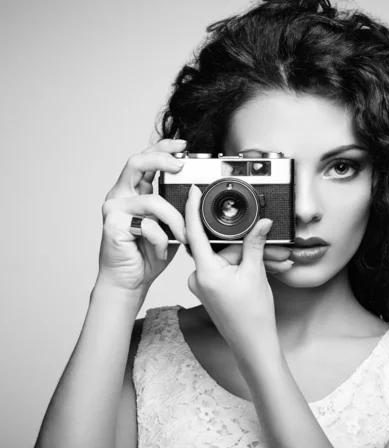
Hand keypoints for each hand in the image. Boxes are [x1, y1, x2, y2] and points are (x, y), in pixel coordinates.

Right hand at [96, 139, 188, 303]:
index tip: (183, 146)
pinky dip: (162, 240)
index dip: (162, 147)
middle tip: (181, 166)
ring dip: (176, 220)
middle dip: (162, 159)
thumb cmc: (148, 253)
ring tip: (183, 237)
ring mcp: (114, 208)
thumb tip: (197, 193)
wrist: (131, 281)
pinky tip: (161, 251)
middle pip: (137, 162)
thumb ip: (176, 207)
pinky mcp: (113, 225)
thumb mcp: (169, 225)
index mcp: (134, 191)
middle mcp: (120, 195)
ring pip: (153, 201)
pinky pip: (148, 225)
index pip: (146, 159)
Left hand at [185, 184, 291, 353]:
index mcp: (205, 272)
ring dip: (248, 259)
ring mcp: (204, 284)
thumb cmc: (252, 316)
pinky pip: (225, 269)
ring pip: (226, 258)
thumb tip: (261, 223)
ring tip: (273, 265)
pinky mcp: (210, 289)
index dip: (193, 209)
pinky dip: (242, 267)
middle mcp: (199, 277)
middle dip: (245, 246)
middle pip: (220, 247)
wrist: (253, 344)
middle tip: (271, 251)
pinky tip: (261, 271)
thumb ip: (254, 244)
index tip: (194, 192)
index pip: (194, 232)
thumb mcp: (255, 273)